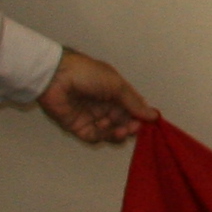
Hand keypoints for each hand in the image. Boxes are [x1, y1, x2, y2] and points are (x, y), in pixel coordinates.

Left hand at [38, 49, 157, 145]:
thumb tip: (154, 116)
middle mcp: (104, 105)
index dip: (140, 117)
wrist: (57, 76)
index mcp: (115, 92)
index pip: (132, 109)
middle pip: (122, 122)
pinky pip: (93, 137)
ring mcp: (91, 117)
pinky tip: (105, 129)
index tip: (148, 123)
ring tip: (120, 131)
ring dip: (117, 133)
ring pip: (110, 132)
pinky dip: (102, 136)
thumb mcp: (116, 85)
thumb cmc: (89, 74)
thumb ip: (134, 103)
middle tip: (132, 128)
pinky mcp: (78, 127)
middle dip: (130, 127)